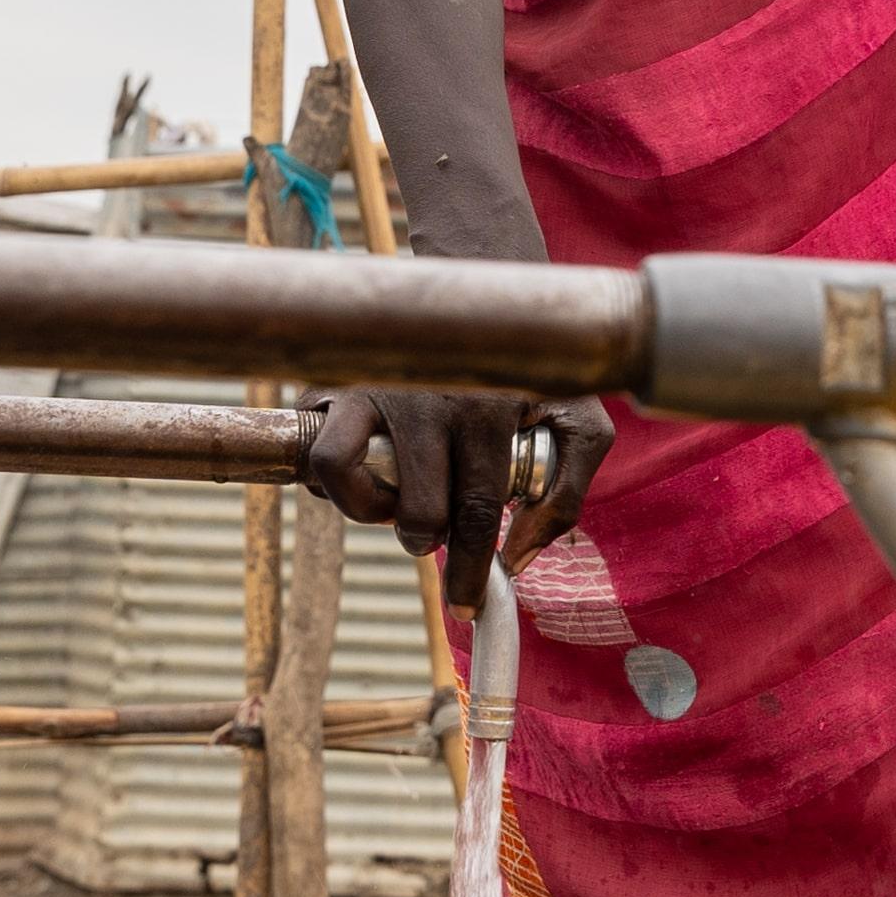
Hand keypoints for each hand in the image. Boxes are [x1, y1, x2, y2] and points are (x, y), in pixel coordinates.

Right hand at [298, 386, 614, 617]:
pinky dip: (334, 483)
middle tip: (435, 525)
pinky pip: (317, 453)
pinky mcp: (336, 383)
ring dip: (370, 510)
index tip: (467, 605)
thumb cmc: (532, 371)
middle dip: (426, 539)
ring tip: (396, 499)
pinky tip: (364, 478)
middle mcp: (427, 397)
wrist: (475, 291)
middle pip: (416, 508)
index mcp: (489, 408)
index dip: (469, 570)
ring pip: (344, 473)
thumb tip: (517, 560)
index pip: (476, 511)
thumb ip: (565, 496)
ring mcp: (374, 387)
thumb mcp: (578, 421)